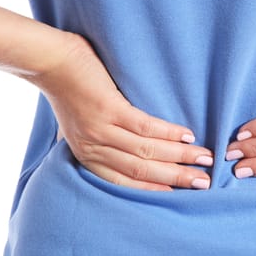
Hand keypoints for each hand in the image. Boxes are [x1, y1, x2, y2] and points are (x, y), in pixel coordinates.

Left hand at [31, 33, 212, 190]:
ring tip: (204, 157)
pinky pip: (145, 126)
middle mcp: (94, 148)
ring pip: (147, 151)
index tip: (180, 193)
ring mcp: (101, 129)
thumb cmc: (70, 91)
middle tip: (203, 182)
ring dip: (179, 157)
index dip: (155, 188)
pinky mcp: (108, 109)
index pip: (126, 181)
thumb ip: (101, 144)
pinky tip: (187, 136)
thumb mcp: (81, 127)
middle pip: (142, 170)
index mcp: (88, 156)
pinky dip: (169, 133)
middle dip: (176, 178)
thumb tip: (126, 153)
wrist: (51, 62)